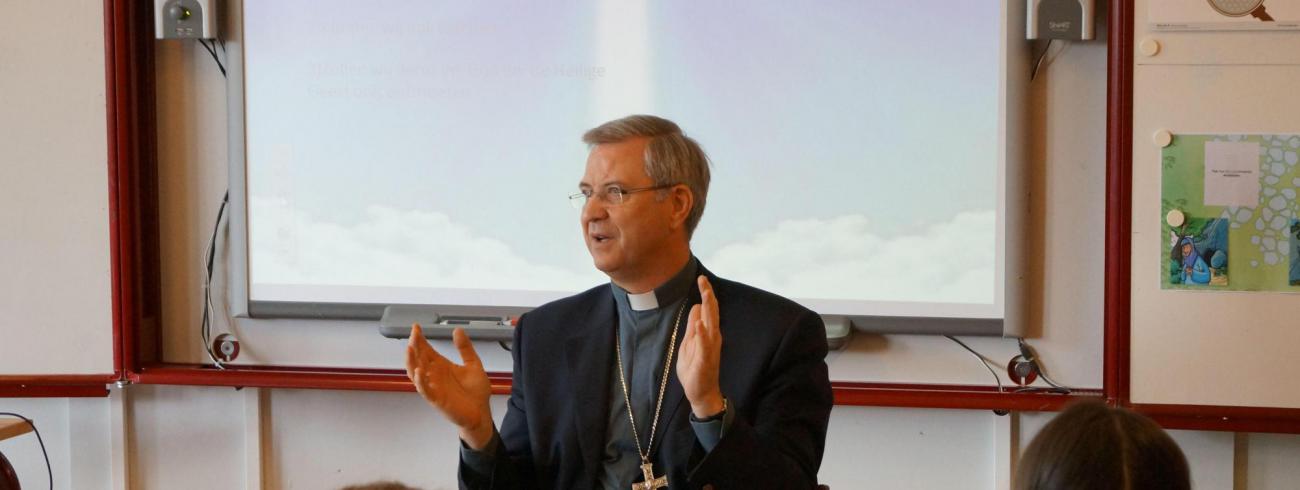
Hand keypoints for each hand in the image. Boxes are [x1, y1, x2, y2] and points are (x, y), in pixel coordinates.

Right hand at [406, 324, 494, 448]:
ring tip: (410, 349)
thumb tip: (457, 330)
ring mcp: (434, 387)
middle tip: (414, 334)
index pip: (426, 350)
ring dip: (411, 362)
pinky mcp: (436, 399)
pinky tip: (419, 371)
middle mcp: (434, 375)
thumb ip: (465, 348)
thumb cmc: (476, 392)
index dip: (420, 339)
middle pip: (419, 358)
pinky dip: (420, 381)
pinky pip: (425, 390)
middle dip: (415, 346)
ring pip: (416, 373)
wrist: (481, 412)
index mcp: (442, 366)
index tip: (416, 327)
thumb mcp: (473, 364)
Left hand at [677, 275, 724, 417]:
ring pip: (711, 325)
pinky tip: (700, 324)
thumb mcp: (689, 343)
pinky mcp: (706, 360)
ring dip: (709, 310)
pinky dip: (702, 334)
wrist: (701, 393)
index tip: (701, 278)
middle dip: (708, 296)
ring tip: (706, 294)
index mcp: (708, 333)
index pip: (708, 310)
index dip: (706, 294)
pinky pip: (705, 345)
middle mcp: (712, 338)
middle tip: (703, 279)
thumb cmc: (695, 369)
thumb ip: (693, 326)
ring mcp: (710, 348)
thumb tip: (696, 308)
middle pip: (711, 313)